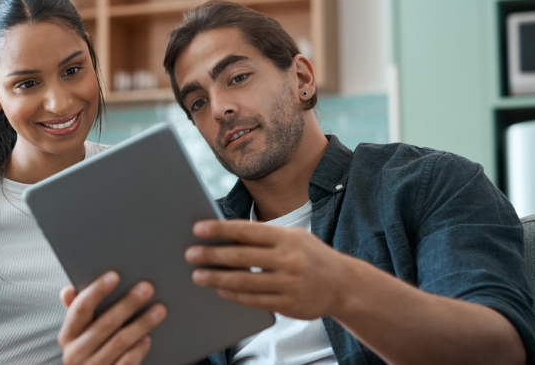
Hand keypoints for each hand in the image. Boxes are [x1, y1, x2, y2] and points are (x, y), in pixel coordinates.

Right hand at [57, 271, 166, 364]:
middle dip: (128, 303)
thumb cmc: (90, 351)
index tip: (115, 275)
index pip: (80, 308)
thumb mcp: (79, 333)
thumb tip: (68, 290)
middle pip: (105, 323)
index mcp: (67, 336)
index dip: (97, 290)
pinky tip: (148, 337)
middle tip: (147, 287)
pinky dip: (138, 349)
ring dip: (141, 323)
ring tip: (158, 309)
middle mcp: (75, 353)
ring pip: (120, 342)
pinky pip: (127, 362)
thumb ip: (77, 310)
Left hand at [185, 220, 355, 319]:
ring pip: (245, 281)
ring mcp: (290, 284)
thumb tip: (225, 235)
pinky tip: (219, 289)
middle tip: (190, 254)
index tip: (198, 228)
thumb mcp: (292, 238)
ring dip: (217, 278)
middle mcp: (289, 260)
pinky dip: (234, 295)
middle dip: (212, 255)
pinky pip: (254, 300)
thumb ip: (263, 236)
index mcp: (287, 237)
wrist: (344, 285)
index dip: (221, 230)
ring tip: (197, 275)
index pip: (247, 230)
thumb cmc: (309, 256)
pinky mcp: (289, 305)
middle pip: (242, 257)